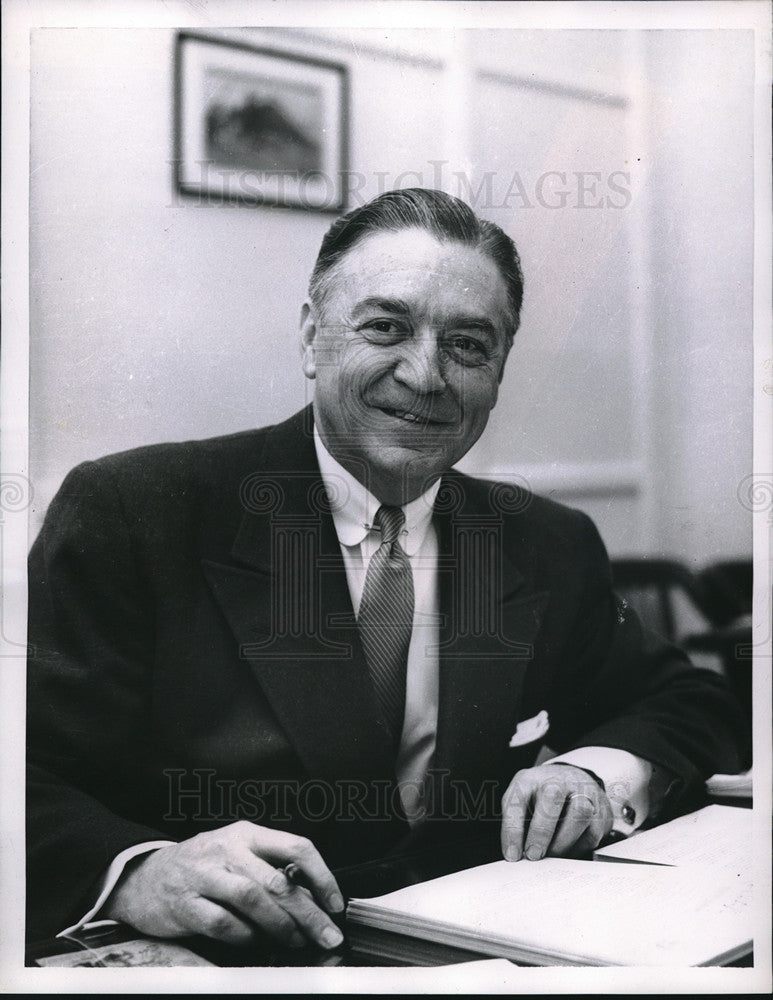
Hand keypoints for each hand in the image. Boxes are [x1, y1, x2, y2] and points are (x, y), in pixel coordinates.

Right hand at [103, 821, 344, 949]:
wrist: (144, 876)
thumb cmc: (201, 865)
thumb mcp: (236, 852)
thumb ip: (269, 867)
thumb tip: (312, 897)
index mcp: (247, 834)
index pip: (296, 846)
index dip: (322, 876)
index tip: (336, 903)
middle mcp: (227, 849)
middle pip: (277, 880)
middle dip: (309, 912)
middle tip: (327, 933)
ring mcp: (205, 875)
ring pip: (253, 898)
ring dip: (281, 925)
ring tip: (296, 940)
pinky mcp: (186, 904)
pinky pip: (223, 923)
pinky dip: (245, 936)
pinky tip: (256, 942)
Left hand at [501, 763, 612, 861]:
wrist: (572, 781)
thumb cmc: (540, 797)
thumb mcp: (521, 800)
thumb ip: (516, 823)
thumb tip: (516, 854)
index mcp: (530, 780)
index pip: (518, 801)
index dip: (513, 831)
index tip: (512, 855)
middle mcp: (557, 781)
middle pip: (552, 797)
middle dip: (541, 831)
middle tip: (534, 855)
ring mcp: (582, 792)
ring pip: (579, 813)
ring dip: (563, 841)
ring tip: (553, 856)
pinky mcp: (600, 809)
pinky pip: (592, 832)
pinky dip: (578, 847)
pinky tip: (568, 851)